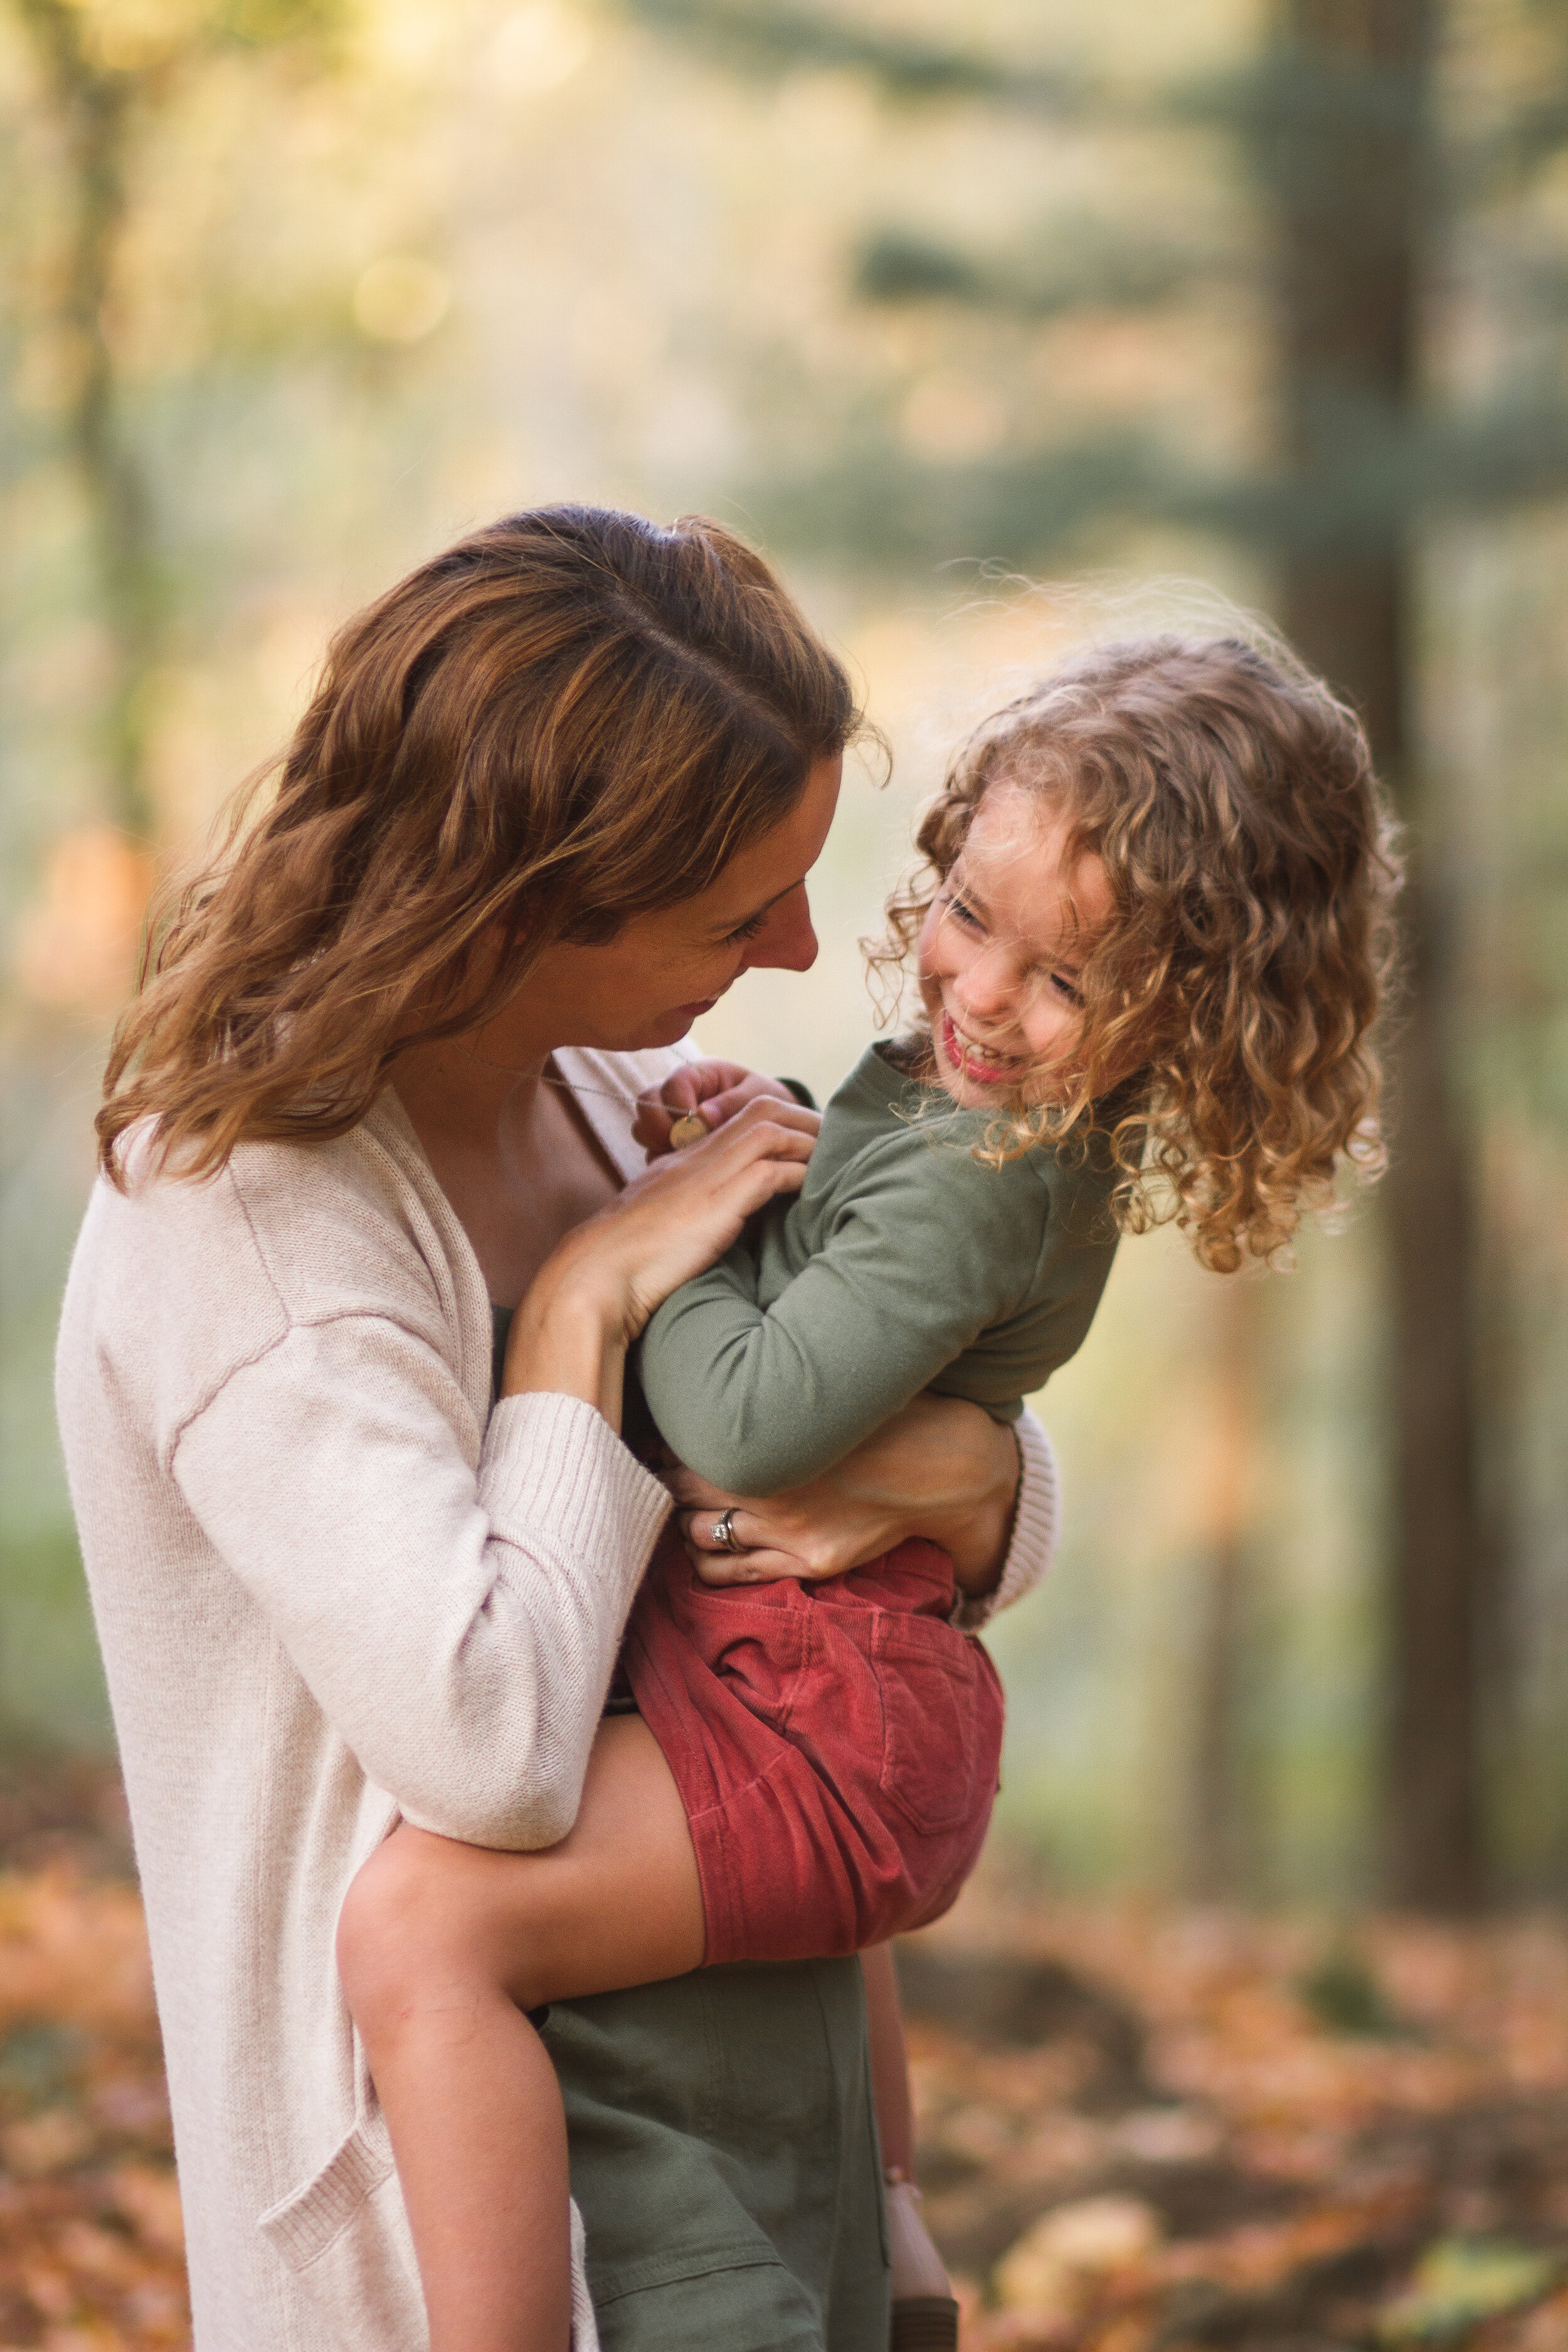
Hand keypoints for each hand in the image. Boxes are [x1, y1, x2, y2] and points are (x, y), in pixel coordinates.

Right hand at [503, 1098, 817, 1411]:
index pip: (739, 1121)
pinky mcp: (719, 1200)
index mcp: (682, 1160)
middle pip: (762, 1110)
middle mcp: (697, 1156)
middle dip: (803, 1118)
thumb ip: (686, 1211)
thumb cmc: (623, 1262)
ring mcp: (708, 1174)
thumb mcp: (658, 1224)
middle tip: (835, 1139)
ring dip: (809, 1141)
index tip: (805, 1140)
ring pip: (773, 1130)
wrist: (597, 1274)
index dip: (778, 1122)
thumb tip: (715, 1222)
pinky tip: (815, 1188)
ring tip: (838, 1157)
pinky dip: (800, 1174)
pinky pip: (773, 1171)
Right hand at [633, 1060, 812, 1158]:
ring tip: (683, 1158)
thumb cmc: (769, 1102)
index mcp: (699, 1075)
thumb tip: (703, 1115)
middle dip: (659, 1125)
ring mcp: (671, 1122)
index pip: (673, 1083)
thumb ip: (735, 1102)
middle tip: (682, 1144)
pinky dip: (662, 1162)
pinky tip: (685, 1170)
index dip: (679, 1104)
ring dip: (657, 1144)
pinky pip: (652, 1152)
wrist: (775, 1124)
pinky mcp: (670, 1145)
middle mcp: (678, 1095)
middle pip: (647, 1102)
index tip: (698, 1125)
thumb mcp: (759, 1096)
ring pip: (643, 1128)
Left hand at [665, 1393, 1021, 1593]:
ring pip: (698, 1538)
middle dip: (668, 1483)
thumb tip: (721, 1362)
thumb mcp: (822, 1384)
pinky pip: (732, 1575)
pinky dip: (710, 1561)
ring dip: (686, 1523)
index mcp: (767, 1438)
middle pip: (680, 1493)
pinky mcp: (809, 1564)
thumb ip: (770, 1384)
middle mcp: (769, 1491)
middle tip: (665, 1474)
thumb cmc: (882, 1413)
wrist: (944, 1466)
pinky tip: (711, 1544)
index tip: (659, 1437)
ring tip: (690, 1508)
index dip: (664, 1443)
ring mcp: (788, 1534)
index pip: (682, 1447)